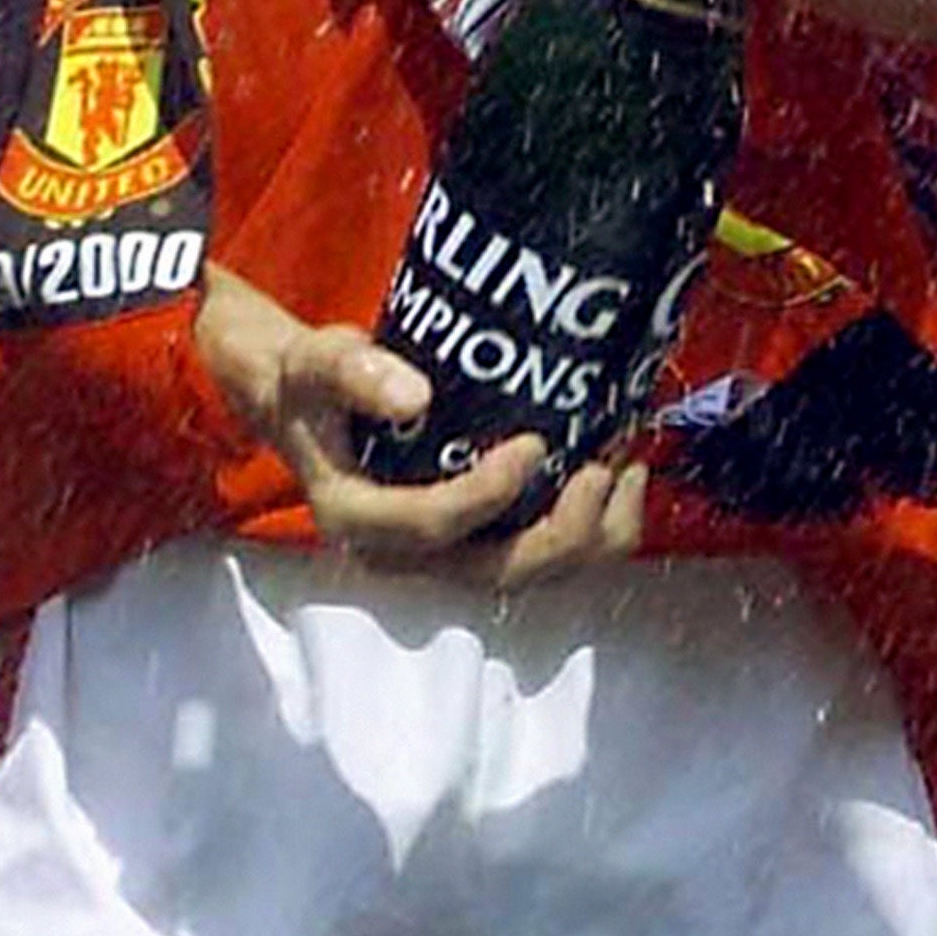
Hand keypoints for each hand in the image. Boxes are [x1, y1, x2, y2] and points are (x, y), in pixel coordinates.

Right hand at [196, 264, 647, 582]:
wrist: (309, 404)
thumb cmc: (314, 384)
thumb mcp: (318, 363)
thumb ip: (356, 373)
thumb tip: (416, 394)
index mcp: (357, 518)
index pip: (430, 526)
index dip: (487, 496)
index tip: (533, 444)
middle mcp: (406, 552)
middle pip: (497, 572)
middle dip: (562, 534)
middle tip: (603, 471)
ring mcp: (447, 553)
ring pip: (532, 572)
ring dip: (592, 534)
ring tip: (627, 470)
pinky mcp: (479, 538)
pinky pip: (544, 551)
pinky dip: (592, 525)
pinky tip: (622, 474)